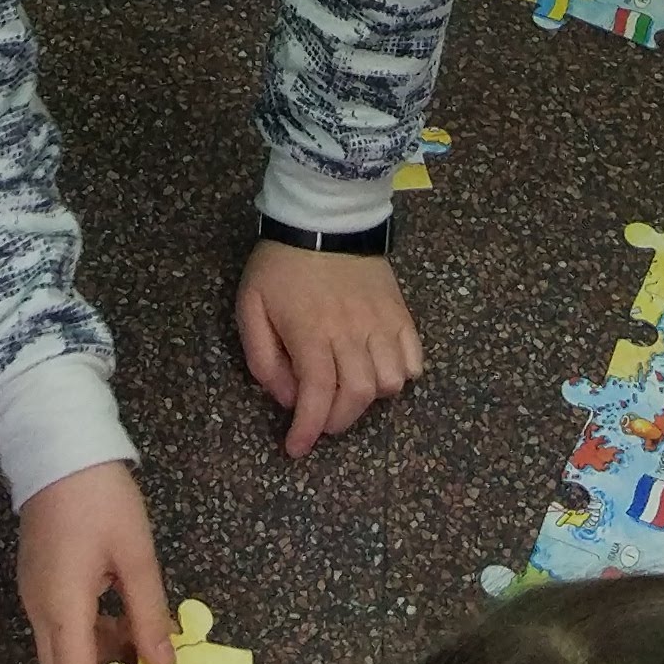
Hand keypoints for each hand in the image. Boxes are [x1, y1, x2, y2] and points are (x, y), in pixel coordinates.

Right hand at [17, 462, 173, 663]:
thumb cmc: (100, 496)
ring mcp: (36, 595)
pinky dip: (94, 641)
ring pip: (64, 655)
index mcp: (62, 608)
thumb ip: (149, 615)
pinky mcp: (40, 581)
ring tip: (149, 659)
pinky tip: (128, 625)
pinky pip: (64, 629)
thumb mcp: (136, 554)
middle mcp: (40, 610)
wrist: (56, 444)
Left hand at [237, 239, 422, 455]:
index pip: (317, 396)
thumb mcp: (250, 306)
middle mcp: (351, 332)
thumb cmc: (281, 265)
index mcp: (310, 332)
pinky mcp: (400, 312)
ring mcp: (381, 322)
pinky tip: (380, 370)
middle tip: (321, 420)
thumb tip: (285, 397)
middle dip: (337, 421)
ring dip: (369, 399)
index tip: (297, 448)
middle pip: (357, 396)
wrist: (324, 215)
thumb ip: (262, 357)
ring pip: (390, 382)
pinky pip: (413, 358)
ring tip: (349, 391)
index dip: (308, 430)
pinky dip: (401, 375)